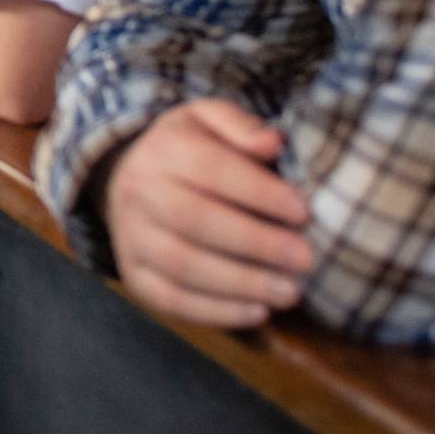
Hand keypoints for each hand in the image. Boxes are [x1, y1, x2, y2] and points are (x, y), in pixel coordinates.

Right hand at [102, 99, 314, 330]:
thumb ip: (241, 126)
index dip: (259, 192)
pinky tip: (257, 313)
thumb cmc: (188, 149)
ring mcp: (130, 238)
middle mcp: (138, 192)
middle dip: (256, 243)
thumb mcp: (210, 120)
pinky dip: (216, 312)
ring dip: (242, 283)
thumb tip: (273, 142)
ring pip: (183, 265)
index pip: (210, 168)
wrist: (129, 178)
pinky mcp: (133, 276)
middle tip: (305, 258)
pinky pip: (170, 300)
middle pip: (195, 220)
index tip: (303, 211)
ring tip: (290, 291)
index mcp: (162, 148)